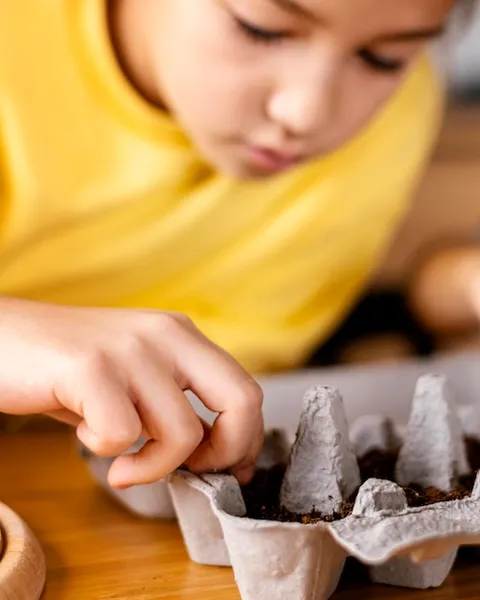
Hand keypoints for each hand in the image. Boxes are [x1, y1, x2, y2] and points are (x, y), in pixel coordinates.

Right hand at [0, 297, 263, 486]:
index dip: (245, 440)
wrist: (1, 339)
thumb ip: (174, 407)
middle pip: (242, 400)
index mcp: (181, 335)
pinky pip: (123, 436)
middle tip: (192, 472)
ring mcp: (132, 348)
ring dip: (152, 467)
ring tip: (120, 460)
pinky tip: (84, 432)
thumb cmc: (68, 369)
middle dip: (227, 452)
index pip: (245, 389)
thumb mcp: (134, 380)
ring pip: (182, 434)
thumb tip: (216, 455)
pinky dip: (105, 450)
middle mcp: (166, 334)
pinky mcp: (92, 366)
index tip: (227, 469)